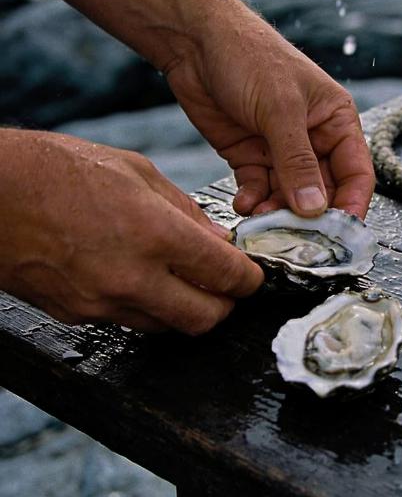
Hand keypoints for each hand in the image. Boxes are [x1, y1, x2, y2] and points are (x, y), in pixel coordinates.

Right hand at [0, 130, 263, 333]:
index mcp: (154, 234)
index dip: (249, 279)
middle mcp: (133, 278)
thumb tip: (218, 240)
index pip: (226, 276)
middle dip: (225, 306)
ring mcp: (102, 303)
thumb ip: (184, 210)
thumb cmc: (55, 170)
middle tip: (226, 287)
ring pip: (168, 327)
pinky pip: (129, 321)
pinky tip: (141, 279)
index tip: (251, 275)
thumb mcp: (134, 170)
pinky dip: (147, 307)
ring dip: (185, 309)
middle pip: (205, 319)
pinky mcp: (78, 316)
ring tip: (182, 279)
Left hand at [165, 9, 375, 219]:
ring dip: (277, 213)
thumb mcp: (279, 108)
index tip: (340, 237)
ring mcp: (280, 150)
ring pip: (289, 197)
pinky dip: (254, 201)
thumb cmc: (248, 56)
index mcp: (335, 120)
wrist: (194, 41)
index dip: (351, 206)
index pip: (356, 174)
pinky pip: (260, 190)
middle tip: (293, 238)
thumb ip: (298, 161)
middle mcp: (313, 139)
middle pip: (322, 192)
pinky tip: (244, 204)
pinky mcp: (250, 156)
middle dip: (308, 216)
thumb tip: (316, 208)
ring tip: (261, 220)